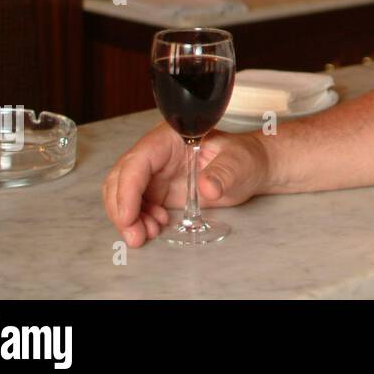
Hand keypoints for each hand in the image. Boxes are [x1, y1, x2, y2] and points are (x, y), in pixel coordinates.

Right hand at [102, 124, 271, 247]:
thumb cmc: (245, 159)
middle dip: (121, 209)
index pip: (138, 161)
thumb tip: (207, 187)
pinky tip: (155, 228)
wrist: (252, 169)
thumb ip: (223, 174)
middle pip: (122, 178)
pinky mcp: (158, 190)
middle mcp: (157, 153)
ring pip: (124, 194)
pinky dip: (138, 220)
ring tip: (148, 234)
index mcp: (172, 138)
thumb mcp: (238, 164)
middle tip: (135, 235)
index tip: (128, 216)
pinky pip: (136, 206)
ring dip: (128, 218)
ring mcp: (155, 172)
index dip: (128, 189)